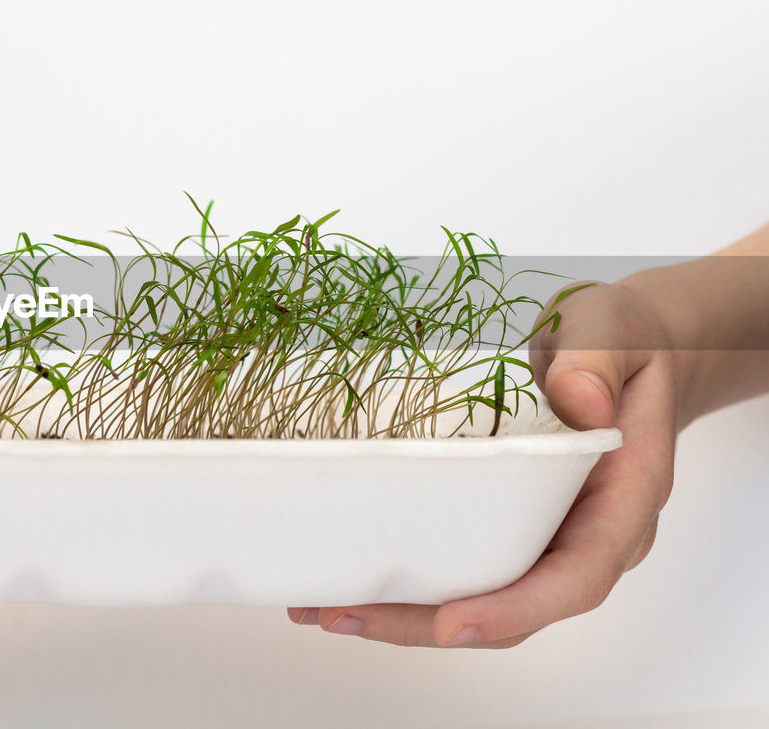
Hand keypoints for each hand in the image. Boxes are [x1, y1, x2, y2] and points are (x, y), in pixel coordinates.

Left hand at [286, 281, 677, 647]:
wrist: (627, 351)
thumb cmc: (622, 341)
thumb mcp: (613, 330)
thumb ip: (598, 359)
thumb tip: (580, 397)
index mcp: (624, 500)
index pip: (578, 576)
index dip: (515, 607)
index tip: (450, 623)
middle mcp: (588, 536)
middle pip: (515, 607)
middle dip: (428, 624)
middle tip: (345, 614)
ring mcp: (549, 536)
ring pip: (484, 597)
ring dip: (407, 613)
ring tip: (328, 607)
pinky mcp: (515, 524)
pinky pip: (468, 567)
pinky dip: (414, 582)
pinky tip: (353, 577)